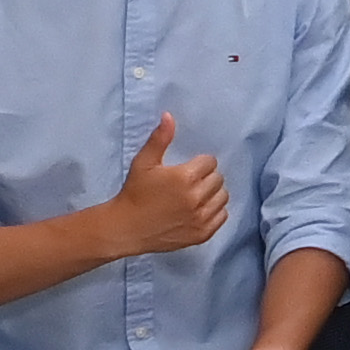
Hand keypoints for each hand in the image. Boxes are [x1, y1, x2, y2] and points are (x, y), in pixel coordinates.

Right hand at [94, 117, 229, 261]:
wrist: (126, 228)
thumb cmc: (134, 193)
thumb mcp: (144, 163)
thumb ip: (160, 139)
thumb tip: (169, 116)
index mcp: (185, 177)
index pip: (209, 162)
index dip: (199, 164)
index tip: (187, 169)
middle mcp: (196, 198)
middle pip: (218, 178)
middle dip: (206, 177)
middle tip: (190, 182)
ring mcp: (201, 217)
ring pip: (223, 197)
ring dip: (213, 193)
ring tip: (196, 195)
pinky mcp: (202, 233)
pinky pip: (222, 216)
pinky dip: (215, 211)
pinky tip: (200, 209)